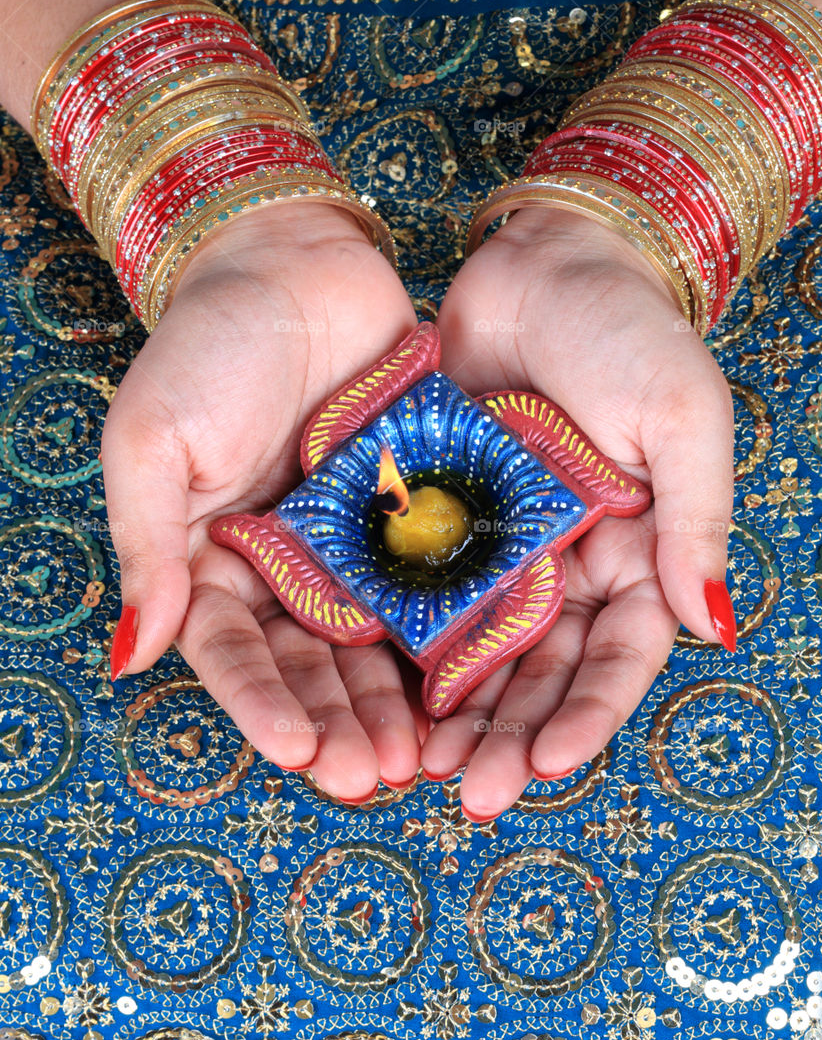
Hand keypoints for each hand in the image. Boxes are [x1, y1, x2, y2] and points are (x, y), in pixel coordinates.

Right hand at [100, 201, 421, 799]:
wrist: (294, 263)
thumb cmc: (207, 347)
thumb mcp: (152, 442)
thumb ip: (148, 546)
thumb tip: (134, 653)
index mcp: (213, 559)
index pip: (233, 651)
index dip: (261, 706)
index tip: (295, 753)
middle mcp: (284, 565)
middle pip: (310, 664)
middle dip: (338, 722)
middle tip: (372, 775)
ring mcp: (352, 544)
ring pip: (373, 641)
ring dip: (392, 701)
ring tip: (419, 756)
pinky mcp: (411, 513)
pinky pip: (429, 582)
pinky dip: (445, 631)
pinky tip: (468, 678)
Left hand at [422, 205, 735, 816]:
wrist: (543, 263)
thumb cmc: (630, 333)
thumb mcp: (682, 419)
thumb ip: (695, 521)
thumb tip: (715, 627)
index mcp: (635, 554)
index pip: (619, 656)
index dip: (588, 715)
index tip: (547, 764)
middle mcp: (566, 566)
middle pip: (541, 672)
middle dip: (509, 736)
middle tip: (470, 794)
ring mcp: (499, 547)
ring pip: (476, 650)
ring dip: (453, 713)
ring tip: (418, 767)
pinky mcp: (439, 518)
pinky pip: (419, 592)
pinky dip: (402, 645)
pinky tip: (376, 692)